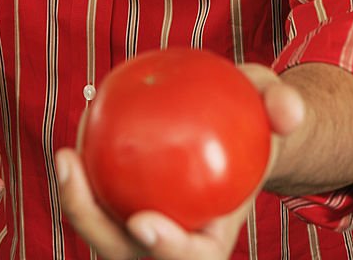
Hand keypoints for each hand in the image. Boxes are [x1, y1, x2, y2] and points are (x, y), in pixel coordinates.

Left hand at [55, 63, 304, 259]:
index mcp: (214, 239)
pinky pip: (98, 201)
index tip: (142, 221)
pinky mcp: (124, 213)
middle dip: (92, 224)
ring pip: (102, 234)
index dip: (166, 251)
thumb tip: (286, 110)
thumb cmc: (256, 122)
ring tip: (65, 155)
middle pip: (126, 254)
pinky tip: (80, 128)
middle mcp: (173, 245)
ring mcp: (144, 235)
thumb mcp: (274, 106)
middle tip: (72, 168)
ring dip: (77, 200)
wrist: (238, 132)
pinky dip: (83, 176)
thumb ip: (281, 107)